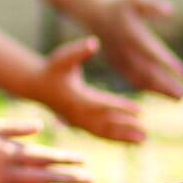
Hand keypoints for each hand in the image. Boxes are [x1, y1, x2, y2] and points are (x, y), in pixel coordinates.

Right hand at [31, 37, 147, 143]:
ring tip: (144, 140)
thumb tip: (94, 42)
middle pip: (106, 123)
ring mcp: (78, 121)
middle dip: (126, 128)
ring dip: (123, 137)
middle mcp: (78, 113)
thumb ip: (80, 50)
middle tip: (146, 132)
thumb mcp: (64, 56)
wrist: (36, 84)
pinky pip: (99, 134)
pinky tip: (131, 140)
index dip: (121, 108)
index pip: (103, 104)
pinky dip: (115, 138)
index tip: (139, 112)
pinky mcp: (79, 125)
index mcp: (77, 97)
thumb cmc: (52, 67)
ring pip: (104, 132)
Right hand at [85, 0, 182, 100]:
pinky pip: (132, 79)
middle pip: (147, 71)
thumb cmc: (120, 4)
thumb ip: (153, 5)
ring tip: (179, 98)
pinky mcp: (116, 64)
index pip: (152, 51)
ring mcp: (119, 59)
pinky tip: (162, 92)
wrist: (93, 12)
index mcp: (130, 34)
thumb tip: (170, 12)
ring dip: (159, 90)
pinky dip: (147, 87)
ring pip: (140, 79)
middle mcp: (124, 50)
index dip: (167, 62)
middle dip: (165, 84)